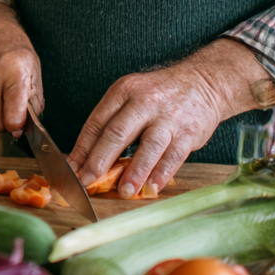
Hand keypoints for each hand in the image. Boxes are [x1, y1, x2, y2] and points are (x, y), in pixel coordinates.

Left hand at [68, 38, 274, 196]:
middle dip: (99, 161)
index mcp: (123, 91)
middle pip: (117, 133)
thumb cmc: (160, 94)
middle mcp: (144, 102)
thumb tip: (87, 157)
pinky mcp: (189, 132)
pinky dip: (161, 173)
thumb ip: (113, 122)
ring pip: (148, 146)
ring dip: (134, 172)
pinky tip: (151, 188)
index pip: (97, 122)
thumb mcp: (131, 95)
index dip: (82, 148)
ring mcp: (168, 117)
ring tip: (122, 191)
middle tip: (86, 182)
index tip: (71, 169)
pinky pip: (173, 156)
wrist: (203, 82)